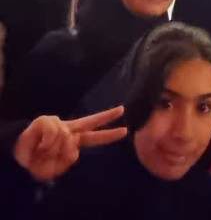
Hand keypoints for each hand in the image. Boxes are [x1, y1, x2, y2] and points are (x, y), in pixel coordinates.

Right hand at [13, 106, 127, 181]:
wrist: (20, 156)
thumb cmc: (39, 160)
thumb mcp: (57, 166)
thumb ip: (69, 156)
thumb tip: (71, 138)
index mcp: (73, 140)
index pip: (94, 136)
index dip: (109, 135)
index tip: (125, 131)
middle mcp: (68, 129)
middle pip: (91, 121)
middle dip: (107, 116)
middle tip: (122, 109)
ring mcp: (58, 124)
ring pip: (67, 138)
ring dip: (53, 150)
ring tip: (43, 152)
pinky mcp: (46, 121)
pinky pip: (54, 134)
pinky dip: (47, 143)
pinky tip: (40, 145)